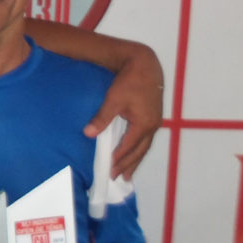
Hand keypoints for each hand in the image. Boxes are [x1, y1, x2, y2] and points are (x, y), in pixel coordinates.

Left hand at [84, 47, 163, 179]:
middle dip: (128, 165)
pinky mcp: (153, 116)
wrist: (145, 64)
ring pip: (144, 146)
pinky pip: (146, 139)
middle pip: (139, 151)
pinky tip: (134, 152)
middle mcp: (152, 126)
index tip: (108, 170)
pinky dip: (139, 149)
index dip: (118, 159)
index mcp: (143, 124)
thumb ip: (102, 118)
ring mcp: (154, 122)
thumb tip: (88, 134)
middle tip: (117, 178)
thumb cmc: (129, 81)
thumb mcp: (113, 99)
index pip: (129, 147)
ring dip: (135, 160)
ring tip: (127, 174)